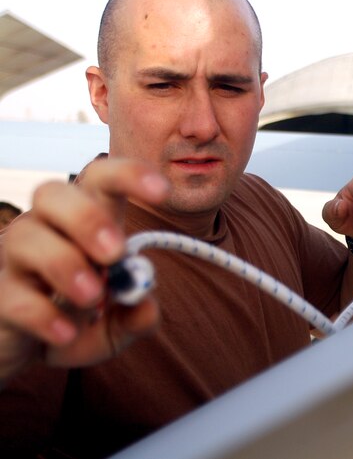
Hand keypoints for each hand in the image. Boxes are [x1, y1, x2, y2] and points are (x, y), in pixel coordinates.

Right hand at [0, 158, 168, 384]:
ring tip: (92, 298)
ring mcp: (16, 259)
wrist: (32, 353)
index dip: (130, 176)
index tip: (162, 192)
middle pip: (52, 194)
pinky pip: (12, 295)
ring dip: (64, 264)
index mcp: (88, 222)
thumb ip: (138, 317)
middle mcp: (47, 229)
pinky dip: (44, 315)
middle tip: (114, 253)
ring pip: (25, 237)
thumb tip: (146, 306)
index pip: (102, 180)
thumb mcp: (119, 325)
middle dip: (87, 219)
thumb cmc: (82, 322)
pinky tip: (66, 333)